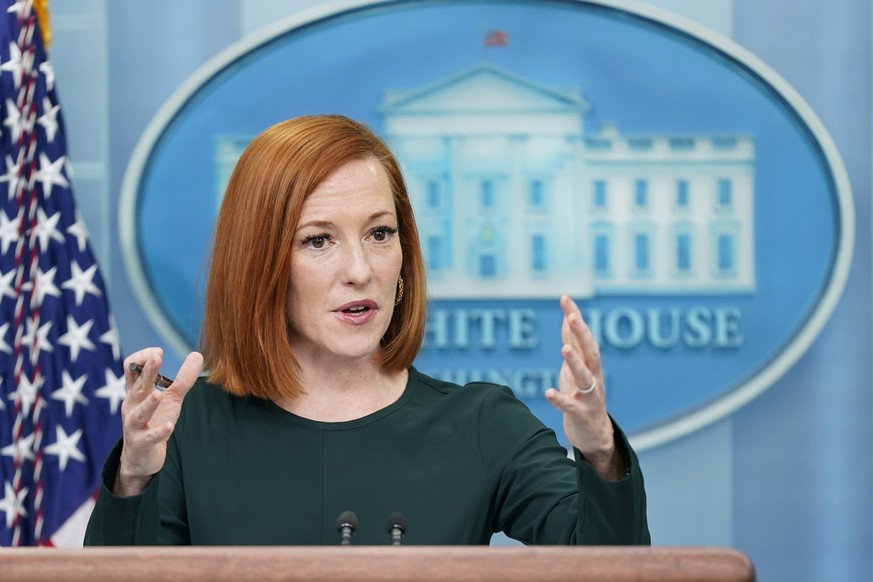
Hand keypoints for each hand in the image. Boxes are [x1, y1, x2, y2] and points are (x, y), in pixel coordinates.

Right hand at [114, 348, 202, 495]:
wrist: (142, 456)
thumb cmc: (155, 420)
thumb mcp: (171, 397)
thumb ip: (183, 378)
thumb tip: (197, 354)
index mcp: (137, 392)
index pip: (131, 368)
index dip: (142, 358)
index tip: (158, 352)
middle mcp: (132, 406)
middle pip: (137, 385)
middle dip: (147, 371)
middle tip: (156, 356)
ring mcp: (134, 425)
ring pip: (139, 412)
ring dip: (149, 403)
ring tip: (159, 394)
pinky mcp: (141, 442)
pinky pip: (149, 436)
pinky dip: (159, 431)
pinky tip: (169, 426)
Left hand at [545, 295, 623, 480]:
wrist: (594, 433)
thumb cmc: (583, 395)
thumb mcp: (577, 366)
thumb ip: (574, 343)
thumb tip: (568, 315)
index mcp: (590, 364)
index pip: (583, 336)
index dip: (575, 317)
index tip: (565, 298)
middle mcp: (593, 376)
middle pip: (590, 351)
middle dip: (582, 334)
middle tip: (572, 316)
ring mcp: (589, 395)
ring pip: (584, 377)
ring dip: (575, 362)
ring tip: (564, 348)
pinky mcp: (580, 413)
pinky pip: (570, 405)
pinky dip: (560, 399)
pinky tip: (548, 392)